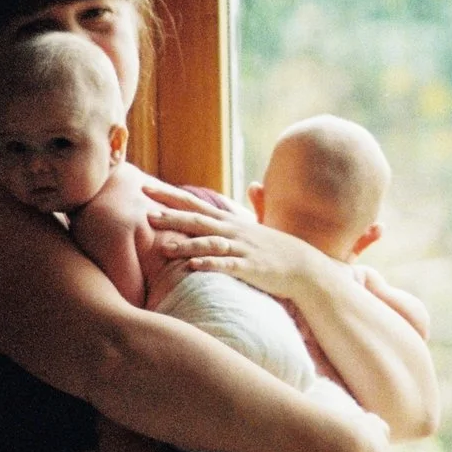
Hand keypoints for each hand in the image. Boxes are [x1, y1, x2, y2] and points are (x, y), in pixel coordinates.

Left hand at [143, 181, 332, 303]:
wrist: (305, 266)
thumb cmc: (279, 248)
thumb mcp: (263, 224)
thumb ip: (254, 204)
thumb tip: (254, 184)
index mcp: (230, 222)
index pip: (195, 204)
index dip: (170, 196)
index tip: (146, 188)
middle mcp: (233, 232)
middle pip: (198, 220)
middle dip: (172, 216)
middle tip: (146, 212)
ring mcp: (241, 249)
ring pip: (210, 243)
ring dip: (186, 244)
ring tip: (164, 246)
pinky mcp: (250, 268)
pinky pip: (227, 265)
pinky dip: (210, 265)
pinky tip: (194, 267)